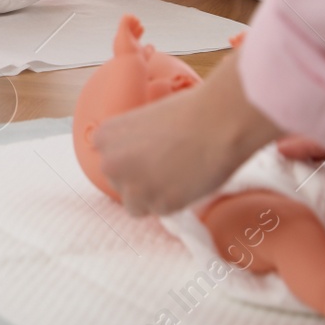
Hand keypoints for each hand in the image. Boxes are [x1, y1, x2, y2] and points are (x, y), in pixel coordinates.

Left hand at [94, 48, 282, 214]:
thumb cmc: (188, 113)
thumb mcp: (144, 122)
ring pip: (137, 206)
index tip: (152, 156)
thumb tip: (134, 164)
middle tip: (169, 166)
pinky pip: (161, 212)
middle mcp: (110, 164)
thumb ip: (129, 144)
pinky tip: (188, 181)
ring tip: (178, 175)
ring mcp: (133, 187)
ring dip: (154, 197)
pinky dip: (174, 203)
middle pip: (120, 186)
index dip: (133, 163)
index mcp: (104, 137)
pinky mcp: (159, 205)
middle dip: (141, 182)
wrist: (219, 120)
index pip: (110, 163)